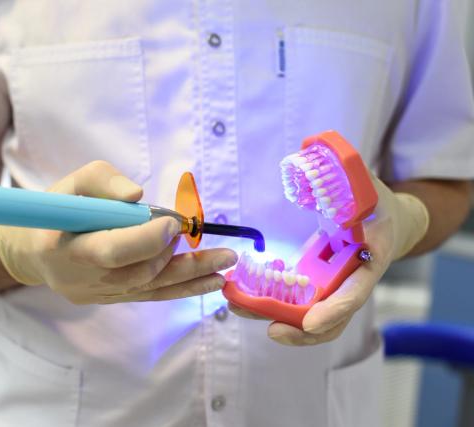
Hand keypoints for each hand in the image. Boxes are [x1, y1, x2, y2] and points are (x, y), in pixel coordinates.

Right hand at [0, 160, 237, 303]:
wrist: (32, 251)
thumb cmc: (56, 210)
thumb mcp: (70, 183)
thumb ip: (100, 180)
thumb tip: (137, 196)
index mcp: (65, 247)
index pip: (111, 251)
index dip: (146, 239)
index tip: (174, 222)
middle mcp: (82, 278)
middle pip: (136, 273)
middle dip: (172, 253)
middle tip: (194, 233)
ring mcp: (97, 294)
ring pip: (148, 288)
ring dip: (189, 276)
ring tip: (224, 265)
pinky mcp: (110, 300)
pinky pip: (149, 296)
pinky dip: (182, 289)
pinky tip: (211, 282)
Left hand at [232, 174, 429, 344]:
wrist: (388, 221)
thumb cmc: (379, 204)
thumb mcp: (368, 189)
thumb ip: (346, 178)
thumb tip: (313, 154)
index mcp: (371, 262)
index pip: (355, 294)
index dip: (333, 311)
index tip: (310, 323)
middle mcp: (352, 282)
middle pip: (330, 320)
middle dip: (300, 331)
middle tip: (271, 330)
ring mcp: (334, 286)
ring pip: (308, 316)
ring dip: (274, 316)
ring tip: (239, 307)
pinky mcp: (317, 283)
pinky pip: (296, 301)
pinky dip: (270, 302)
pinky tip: (243, 294)